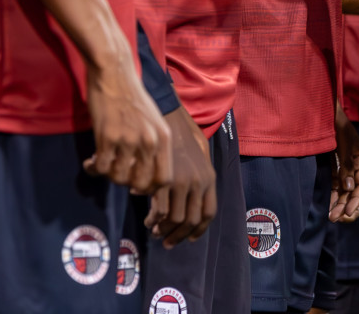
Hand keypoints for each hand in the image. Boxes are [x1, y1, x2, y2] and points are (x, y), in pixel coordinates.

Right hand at [83, 54, 172, 192]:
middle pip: (141, 183)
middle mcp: (150, 140)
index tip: (137, 184)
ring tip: (102, 165)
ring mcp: (129, 139)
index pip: (164, 179)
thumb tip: (146, 178)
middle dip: (127, 184)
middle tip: (118, 173)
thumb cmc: (133, 98)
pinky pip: (100, 167)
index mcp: (164, 137)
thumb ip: (154, 146)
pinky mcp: (108, 136)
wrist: (114, 73)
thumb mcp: (154, 121)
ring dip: (108, 176)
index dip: (150, 188)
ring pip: (119, 178)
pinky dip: (93, 169)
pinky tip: (90, 162)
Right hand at [144, 108, 215, 246]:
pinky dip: (154, 220)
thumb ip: (199, 175)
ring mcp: (182, 182)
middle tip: (168, 242)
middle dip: (179, 236)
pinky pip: (160, 211)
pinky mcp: (165, 181)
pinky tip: (149, 220)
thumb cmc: (181, 132)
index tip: (190, 239)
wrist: (167, 116)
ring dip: (165, 230)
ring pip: (175, 219)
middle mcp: (199, 182)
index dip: (199, 230)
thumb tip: (192, 196)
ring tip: (156, 231)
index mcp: (209, 177)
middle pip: (192, 220)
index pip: (209, 213)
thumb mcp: (199, 153)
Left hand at [328, 107, 358, 222]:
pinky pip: (336, 186)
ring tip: (331, 217)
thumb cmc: (340, 129)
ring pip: (344, 191)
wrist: (328, 116)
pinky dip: (333, 196)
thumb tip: (348, 187)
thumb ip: (347, 166)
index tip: (348, 212)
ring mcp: (345, 169)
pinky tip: (329, 207)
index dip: (356, 199)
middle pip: (353, 192)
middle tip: (336, 218)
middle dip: (346, 206)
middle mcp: (355, 168)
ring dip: (338, 204)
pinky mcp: (335, 169)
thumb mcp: (345, 146)